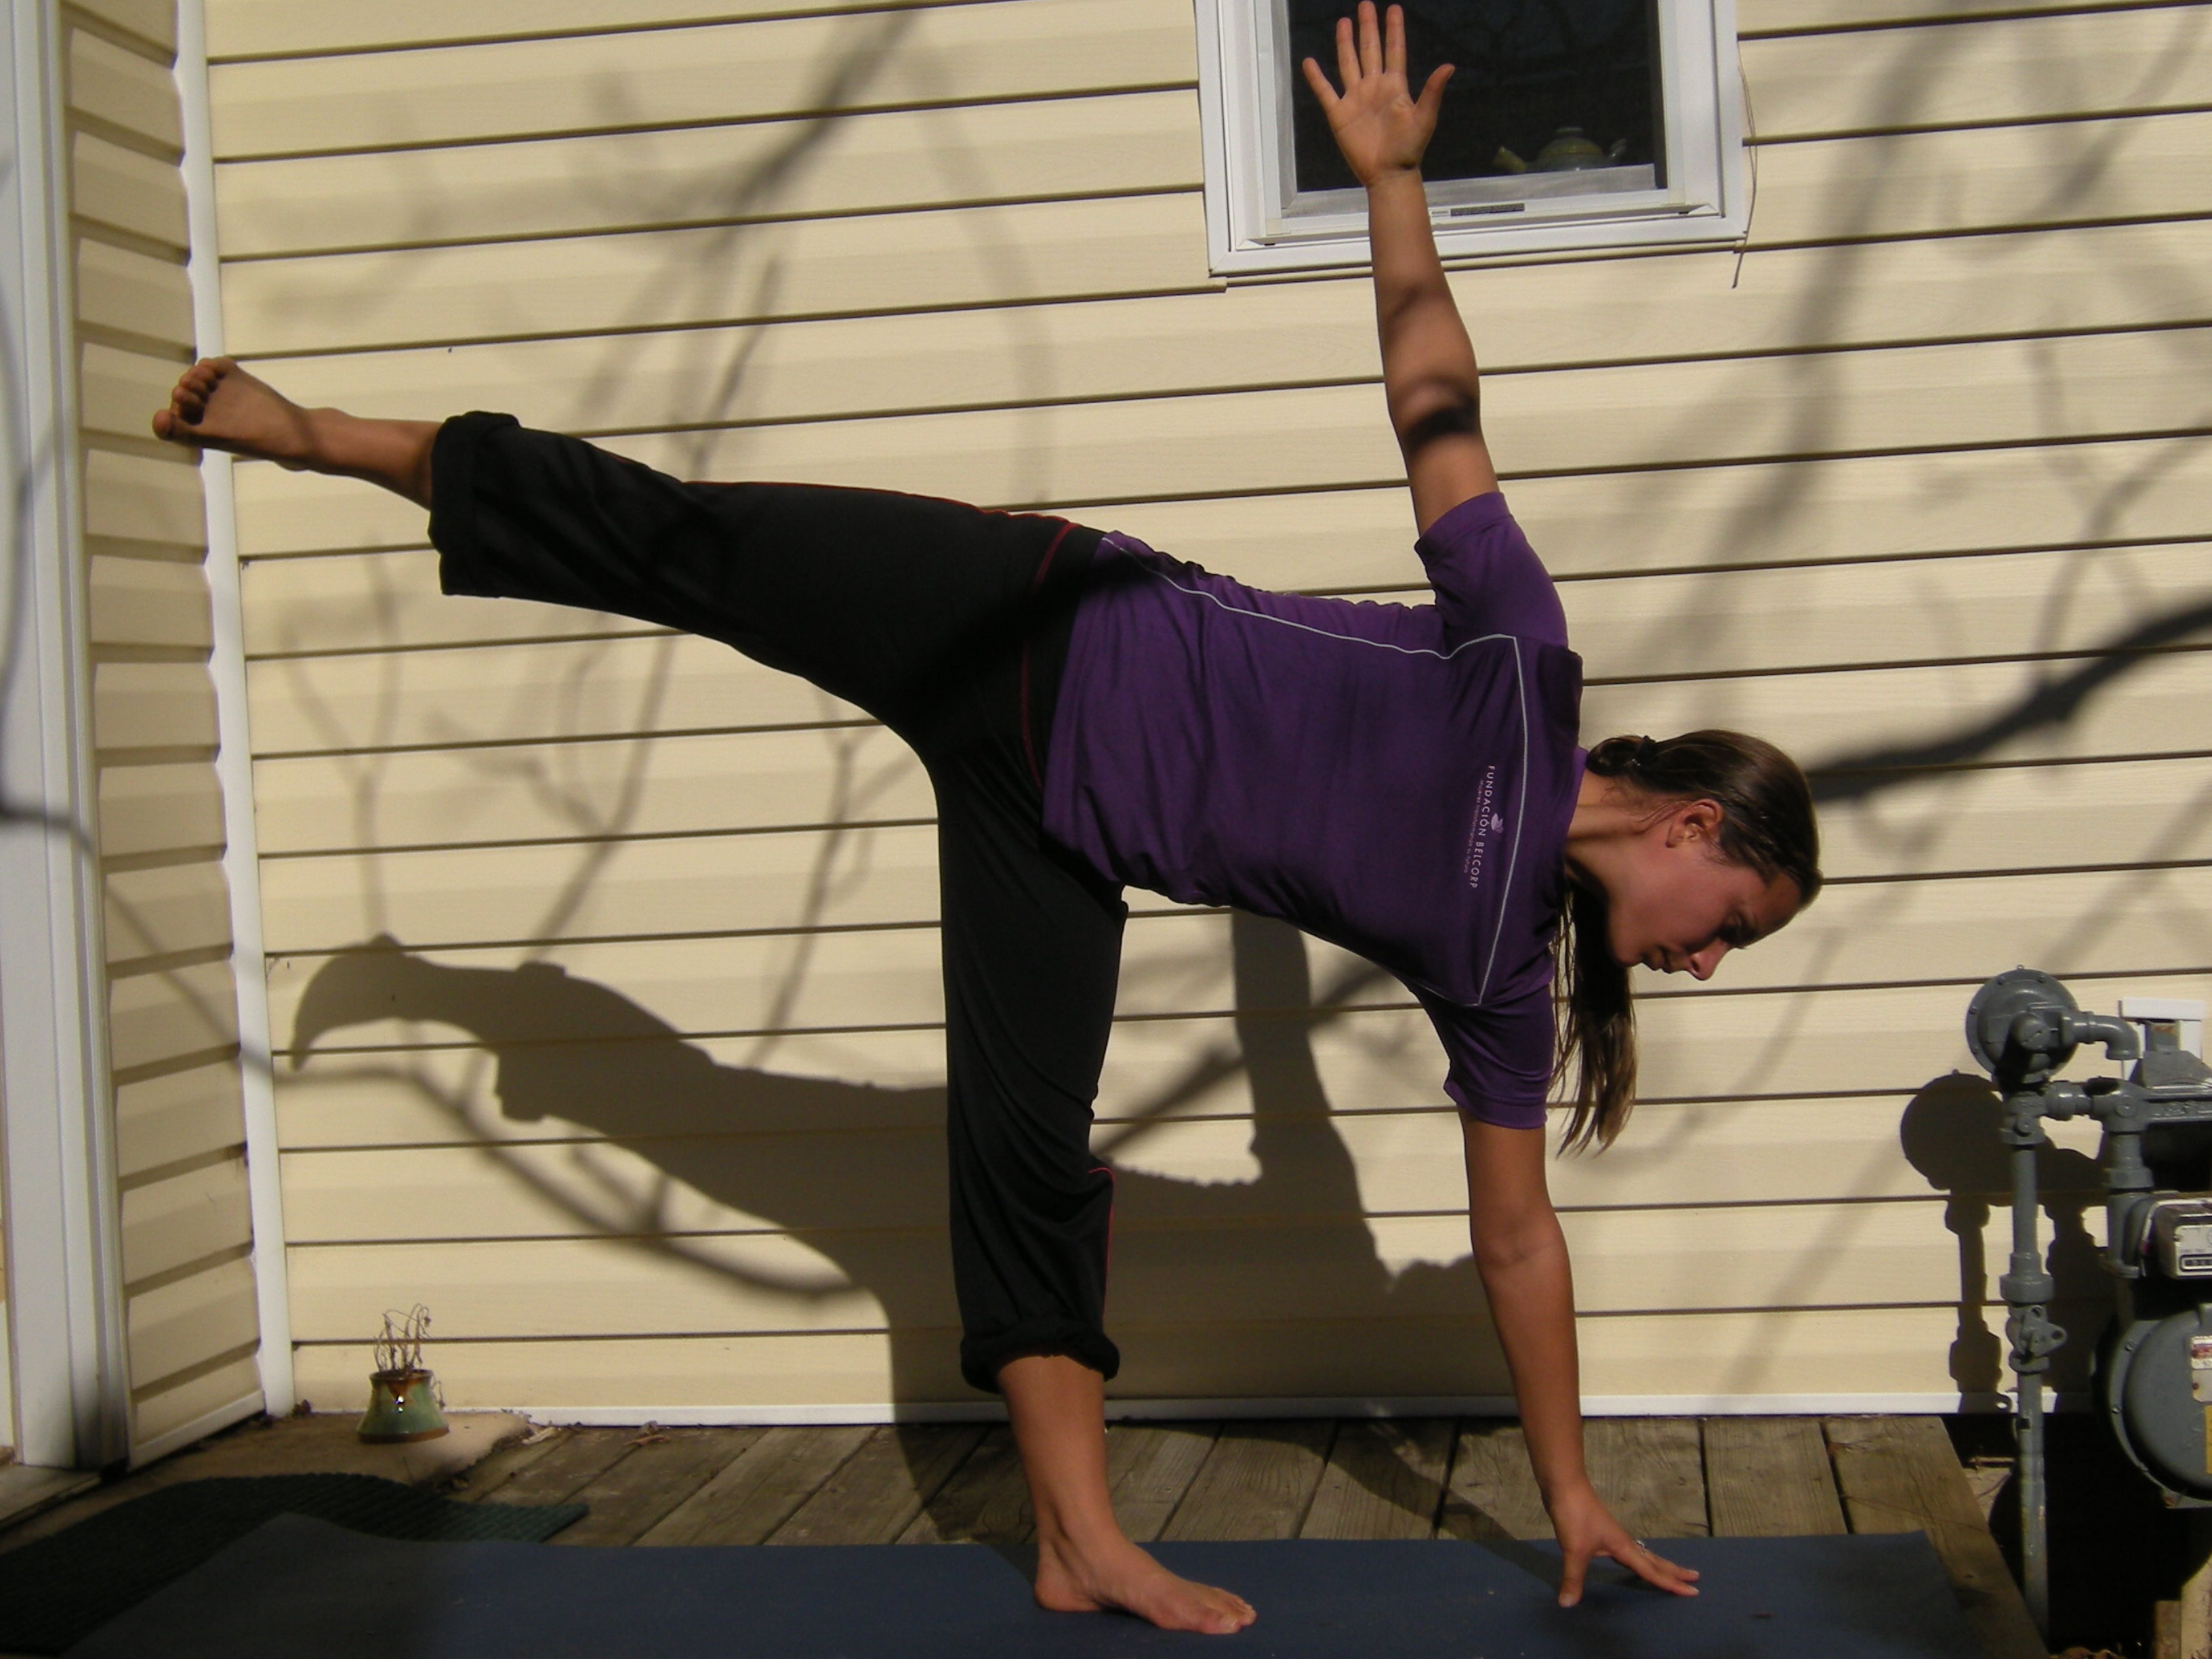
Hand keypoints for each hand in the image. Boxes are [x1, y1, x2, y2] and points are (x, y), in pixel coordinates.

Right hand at [1300, 2, 1453, 187]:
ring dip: (1346, 43)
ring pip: (1348, 64)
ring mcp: (1355, 99)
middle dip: (1368, 28)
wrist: (1388, 173)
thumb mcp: (1424, 118)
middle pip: (1370, 50)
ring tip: (1343, 22)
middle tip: (1366, 5)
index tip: (1393, 9)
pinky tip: (1310, 62)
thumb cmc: (1409, 148)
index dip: (1394, 30)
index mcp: (1394, 86)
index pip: (1394, 51)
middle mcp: (1374, 87)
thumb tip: (1449, 65)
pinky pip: (1325, 91)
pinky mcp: (1339, 115)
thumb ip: (1432, 91)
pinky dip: (1316, 78)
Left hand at [1546, 1482, 1699, 1606]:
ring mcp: (1612, 1535)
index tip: (1693, 1591)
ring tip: (1670, 1571)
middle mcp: (1623, 1541)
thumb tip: (1567, 1605)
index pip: (1652, 1571)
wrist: (1564, 1485)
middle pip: (1655, 1559)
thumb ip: (1573, 1578)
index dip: (1671, 1583)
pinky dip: (1637, 1558)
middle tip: (1695, 1579)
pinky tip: (1629, 1559)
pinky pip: (1628, 1550)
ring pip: (1642, 1554)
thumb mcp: (1573, 1549)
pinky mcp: (1601, 1532)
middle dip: (1674, 1571)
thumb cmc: (1574, 1515)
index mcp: (1623, 1547)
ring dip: (1658, 1564)